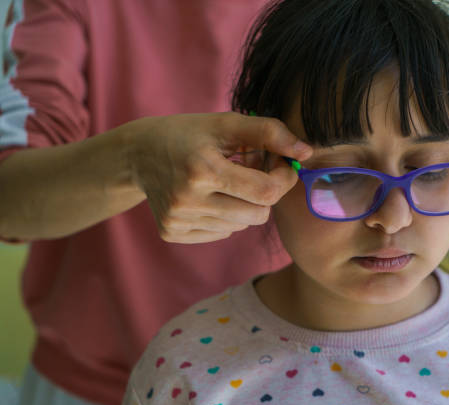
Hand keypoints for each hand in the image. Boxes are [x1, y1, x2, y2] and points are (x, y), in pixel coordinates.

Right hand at [126, 112, 311, 242]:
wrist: (138, 153)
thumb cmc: (190, 134)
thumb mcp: (227, 124)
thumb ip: (270, 133)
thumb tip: (307, 153)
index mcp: (202, 169)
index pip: (266, 191)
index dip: (284, 178)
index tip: (282, 164)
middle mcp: (187, 199)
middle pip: (258, 214)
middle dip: (265, 193)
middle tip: (253, 172)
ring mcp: (178, 220)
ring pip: (242, 225)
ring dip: (245, 204)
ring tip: (228, 182)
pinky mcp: (172, 232)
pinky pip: (222, 233)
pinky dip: (226, 216)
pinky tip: (210, 196)